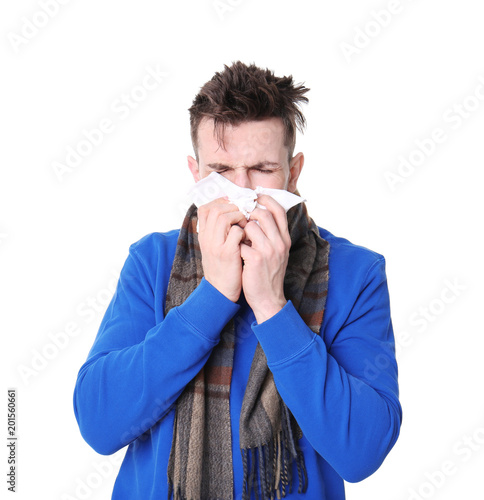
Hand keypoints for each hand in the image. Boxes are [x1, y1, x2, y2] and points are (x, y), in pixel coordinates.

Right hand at [197, 197, 247, 301]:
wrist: (221, 291)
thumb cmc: (222, 268)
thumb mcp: (213, 248)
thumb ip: (218, 232)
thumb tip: (229, 214)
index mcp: (203, 236)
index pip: (205, 208)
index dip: (220, 202)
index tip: (233, 205)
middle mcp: (206, 238)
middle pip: (215, 209)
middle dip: (232, 207)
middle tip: (243, 213)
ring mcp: (215, 246)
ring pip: (224, 217)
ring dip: (239, 217)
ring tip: (246, 224)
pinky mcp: (227, 253)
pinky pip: (236, 232)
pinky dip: (244, 231)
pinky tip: (248, 238)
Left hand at [240, 194, 290, 322]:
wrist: (268, 299)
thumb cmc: (268, 274)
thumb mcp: (276, 252)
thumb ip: (271, 234)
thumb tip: (257, 215)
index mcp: (284, 239)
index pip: (279, 210)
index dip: (266, 199)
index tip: (255, 197)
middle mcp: (279, 243)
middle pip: (263, 214)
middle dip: (249, 212)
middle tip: (241, 217)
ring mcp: (268, 251)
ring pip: (250, 226)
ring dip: (240, 229)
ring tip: (238, 237)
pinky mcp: (255, 259)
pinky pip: (241, 242)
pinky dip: (236, 244)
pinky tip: (236, 251)